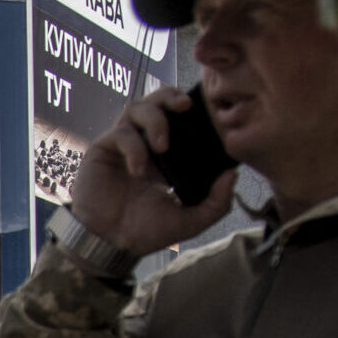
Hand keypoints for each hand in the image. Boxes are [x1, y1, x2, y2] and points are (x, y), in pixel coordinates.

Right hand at [67, 87, 239, 257]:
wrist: (110, 242)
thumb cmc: (146, 231)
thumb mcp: (190, 221)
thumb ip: (216, 203)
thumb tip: (233, 175)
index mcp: (167, 156)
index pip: (179, 118)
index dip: (191, 108)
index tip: (208, 111)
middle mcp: (145, 143)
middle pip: (156, 100)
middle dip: (171, 95)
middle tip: (185, 106)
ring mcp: (123, 144)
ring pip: (137, 107)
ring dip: (154, 119)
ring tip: (162, 146)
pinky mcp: (103, 148)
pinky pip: (121, 133)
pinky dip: (133, 147)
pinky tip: (138, 170)